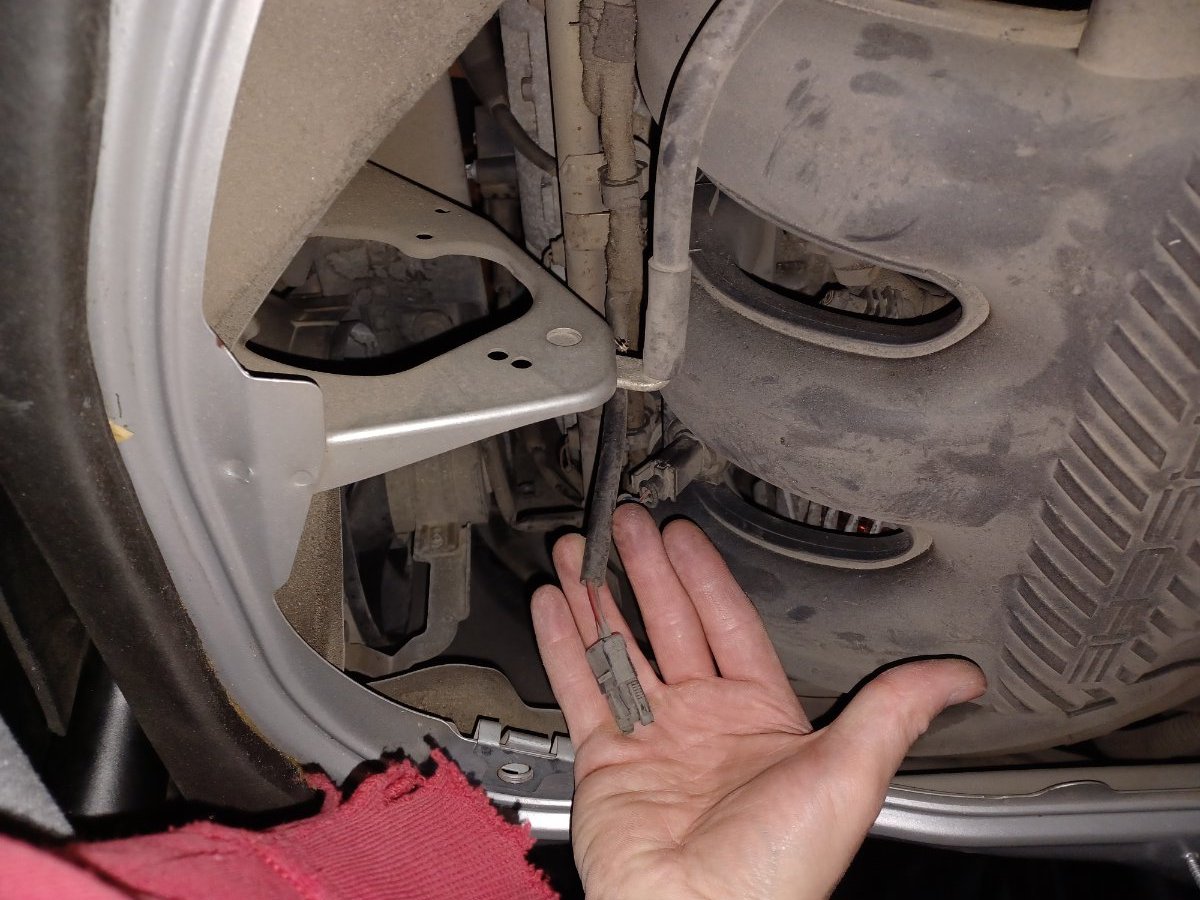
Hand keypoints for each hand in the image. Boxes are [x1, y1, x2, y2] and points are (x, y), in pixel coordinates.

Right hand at [531, 504, 985, 899]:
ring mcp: (651, 738)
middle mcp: (703, 722)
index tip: (685, 535)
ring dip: (598, 596)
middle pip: (670, 624)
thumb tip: (959, 678)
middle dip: (647, 569)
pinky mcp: (605, 759)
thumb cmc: (778, 870)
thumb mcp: (849, 774)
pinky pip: (580, 687)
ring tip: (579, 549)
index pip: (729, 624)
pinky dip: (562, 644)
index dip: (705, 576)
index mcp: (759, 719)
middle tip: (628, 522)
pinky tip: (553, 603)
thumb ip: (893, 710)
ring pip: (619, 648)